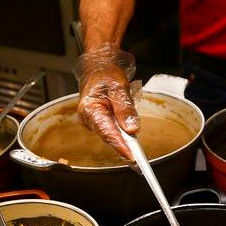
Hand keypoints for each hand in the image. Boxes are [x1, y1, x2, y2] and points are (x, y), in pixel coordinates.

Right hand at [75, 44, 139, 160]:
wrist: (99, 67)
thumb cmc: (106, 74)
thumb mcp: (119, 87)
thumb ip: (125, 108)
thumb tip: (131, 128)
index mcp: (89, 108)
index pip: (106, 132)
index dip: (120, 145)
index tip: (131, 156)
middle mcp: (87, 117)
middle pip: (108, 136)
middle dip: (124, 146)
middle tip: (138, 159)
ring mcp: (91, 121)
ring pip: (110, 134)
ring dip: (124, 140)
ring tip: (136, 151)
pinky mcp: (98, 121)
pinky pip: (111, 130)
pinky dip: (121, 135)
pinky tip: (130, 140)